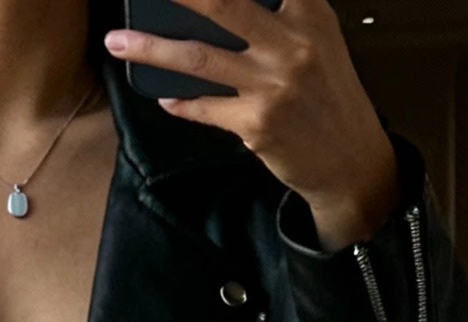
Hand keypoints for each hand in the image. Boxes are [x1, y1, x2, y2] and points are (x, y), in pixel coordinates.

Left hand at [105, 0, 399, 250]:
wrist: (350, 160)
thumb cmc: (328, 95)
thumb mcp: (318, 38)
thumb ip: (282, 13)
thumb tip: (219, 8)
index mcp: (309, 13)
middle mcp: (292, 44)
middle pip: (223, 6)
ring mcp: (272, 86)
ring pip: (198, 59)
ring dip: (151, 49)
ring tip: (117, 41)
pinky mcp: (256, 124)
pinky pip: (204, 108)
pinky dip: (180, 102)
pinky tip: (164, 97)